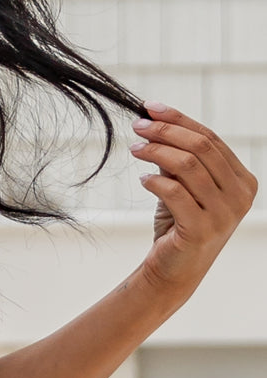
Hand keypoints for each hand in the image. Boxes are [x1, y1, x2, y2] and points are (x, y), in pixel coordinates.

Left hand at [130, 102, 256, 298]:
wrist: (174, 269)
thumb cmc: (180, 223)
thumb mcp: (183, 185)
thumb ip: (177, 156)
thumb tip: (155, 119)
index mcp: (243, 181)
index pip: (211, 139)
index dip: (179, 120)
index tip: (150, 108)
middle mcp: (241, 196)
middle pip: (202, 147)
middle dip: (166, 131)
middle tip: (138, 126)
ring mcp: (225, 215)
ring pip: (188, 166)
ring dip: (156, 151)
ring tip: (135, 149)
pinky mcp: (202, 230)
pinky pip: (175, 192)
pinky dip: (154, 181)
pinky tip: (142, 179)